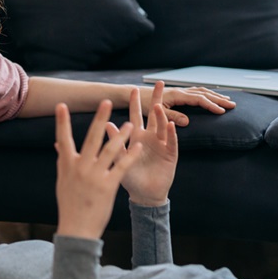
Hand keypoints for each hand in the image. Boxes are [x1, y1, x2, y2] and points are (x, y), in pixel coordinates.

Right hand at [54, 99, 142, 238]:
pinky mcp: (108, 186)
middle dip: (99, 119)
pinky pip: (121, 167)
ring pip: (109, 150)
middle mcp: (80, 167)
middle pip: (91, 138)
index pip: (63, 138)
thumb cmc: (69, 203)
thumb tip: (58, 144)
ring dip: (121, 136)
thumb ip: (63, 160)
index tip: (61, 105)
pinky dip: (130, 156)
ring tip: (131, 123)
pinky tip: (139, 146)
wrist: (77, 228)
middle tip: (105, 101)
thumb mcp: (63, 181)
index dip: (62, 122)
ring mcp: (94, 176)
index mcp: (67, 165)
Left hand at [120, 82, 177, 206]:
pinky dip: (172, 134)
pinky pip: (172, 142)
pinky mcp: (170, 155)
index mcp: (136, 137)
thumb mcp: (120, 158)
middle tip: (160, 83)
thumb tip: (105, 124)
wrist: (144, 195)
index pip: (136, 115)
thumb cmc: (130, 177)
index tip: (134, 87)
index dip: (135, 102)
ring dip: (161, 116)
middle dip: (157, 99)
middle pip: (154, 115)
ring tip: (158, 106)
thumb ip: (115, 141)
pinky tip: (171, 125)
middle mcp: (150, 137)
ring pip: (163, 126)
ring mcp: (162, 145)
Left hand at [141, 85, 234, 126]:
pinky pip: (195, 92)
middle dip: (218, 99)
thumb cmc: (142, 105)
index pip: (198, 100)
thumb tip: (187, 121)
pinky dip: (206, 94)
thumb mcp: (157, 113)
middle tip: (233, 105)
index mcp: (176, 95)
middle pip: (203, 94)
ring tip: (227, 100)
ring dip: (214, 95)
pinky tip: (211, 97)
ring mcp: (179, 92)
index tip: (223, 111)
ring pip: (200, 91)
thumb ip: (170, 117)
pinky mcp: (177, 94)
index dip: (211, 105)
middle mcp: (179, 91)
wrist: (133, 95)